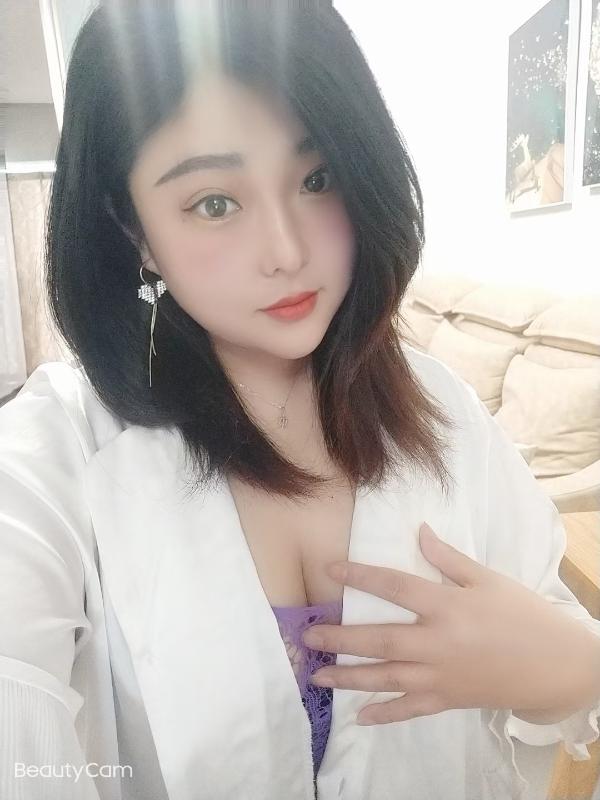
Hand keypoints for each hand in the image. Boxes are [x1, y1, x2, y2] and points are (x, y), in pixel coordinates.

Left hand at [302, 523, 598, 725]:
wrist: (555, 665)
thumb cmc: (521, 615)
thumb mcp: (487, 579)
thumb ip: (448, 558)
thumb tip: (418, 531)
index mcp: (447, 606)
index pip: (394, 587)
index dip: (360, 576)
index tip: (330, 569)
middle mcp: (437, 643)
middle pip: (380, 639)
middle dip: (340, 637)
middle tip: (308, 635)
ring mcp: (440, 676)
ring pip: (386, 677)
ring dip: (349, 677)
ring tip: (318, 675)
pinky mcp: (447, 700)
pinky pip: (410, 710)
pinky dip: (384, 715)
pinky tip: (358, 717)